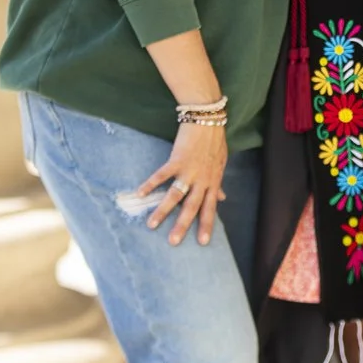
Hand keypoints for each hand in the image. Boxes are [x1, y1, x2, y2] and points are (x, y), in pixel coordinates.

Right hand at [137, 122, 228, 245]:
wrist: (207, 120)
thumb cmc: (214, 142)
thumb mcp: (221, 164)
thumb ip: (218, 183)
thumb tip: (222, 198)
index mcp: (212, 182)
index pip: (210, 208)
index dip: (206, 225)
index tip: (202, 243)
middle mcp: (201, 180)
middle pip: (191, 207)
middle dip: (182, 226)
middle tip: (173, 242)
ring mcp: (188, 170)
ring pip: (175, 195)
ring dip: (162, 211)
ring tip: (151, 224)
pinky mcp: (176, 160)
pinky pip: (161, 175)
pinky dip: (150, 184)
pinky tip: (140, 194)